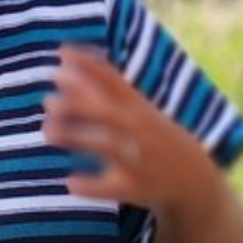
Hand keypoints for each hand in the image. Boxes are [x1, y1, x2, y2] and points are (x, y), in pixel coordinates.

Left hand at [42, 45, 214, 210]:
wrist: (195, 181)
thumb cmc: (158, 140)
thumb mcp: (141, 111)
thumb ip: (108, 88)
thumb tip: (68, 60)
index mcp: (140, 110)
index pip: (113, 81)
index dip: (88, 65)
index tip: (62, 54)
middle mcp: (140, 132)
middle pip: (106, 112)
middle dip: (78, 104)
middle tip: (48, 100)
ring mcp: (138, 160)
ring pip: (105, 146)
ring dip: (75, 138)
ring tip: (48, 132)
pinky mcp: (135, 189)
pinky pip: (110, 188)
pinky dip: (89, 185)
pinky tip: (70, 182)